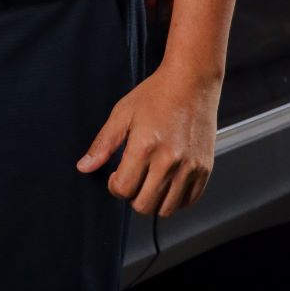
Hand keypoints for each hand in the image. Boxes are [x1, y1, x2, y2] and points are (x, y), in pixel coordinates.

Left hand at [75, 63, 219, 217]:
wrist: (191, 81)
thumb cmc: (156, 94)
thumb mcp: (123, 113)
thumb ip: (103, 143)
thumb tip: (84, 167)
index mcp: (145, 146)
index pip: (123, 189)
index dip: (115, 185)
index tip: (116, 175)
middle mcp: (169, 161)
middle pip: (144, 205)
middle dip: (133, 196)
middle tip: (134, 178)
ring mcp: (189, 167)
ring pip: (167, 209)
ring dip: (154, 200)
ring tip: (151, 180)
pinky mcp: (205, 169)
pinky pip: (188, 201)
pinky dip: (176, 199)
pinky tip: (168, 181)